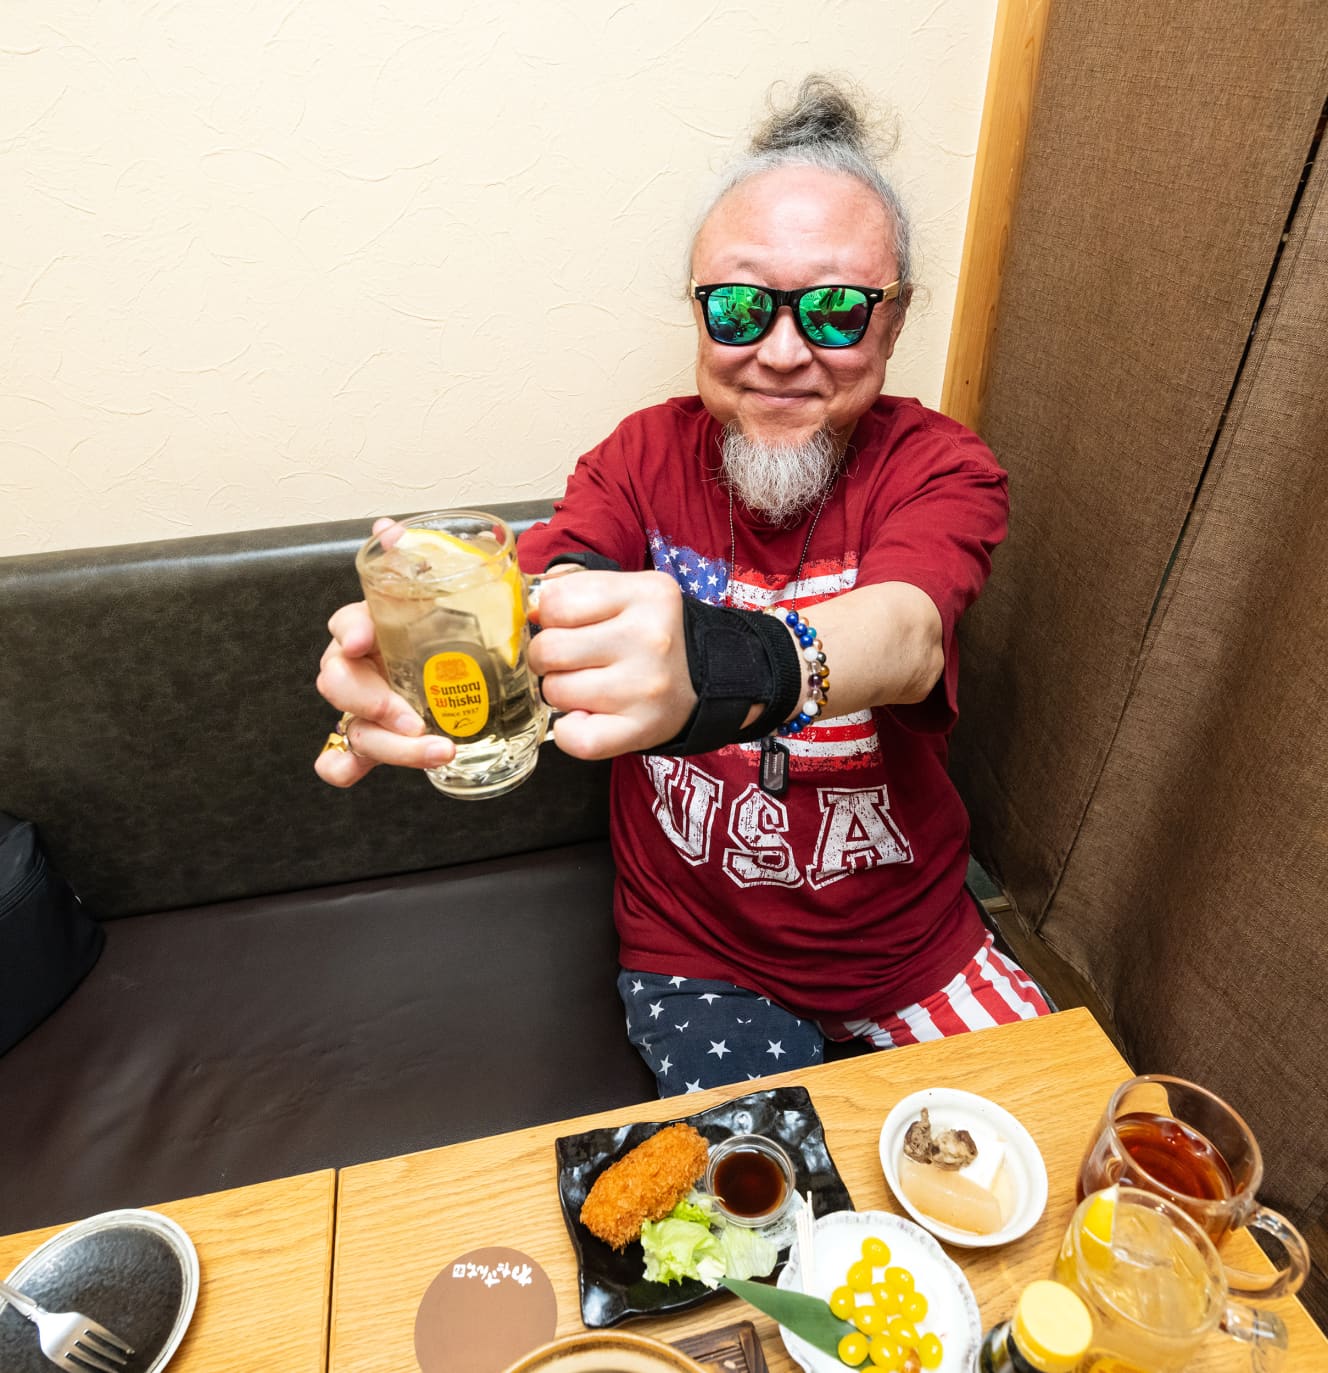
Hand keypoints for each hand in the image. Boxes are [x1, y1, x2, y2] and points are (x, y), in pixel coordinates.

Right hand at [313, 522, 455, 787]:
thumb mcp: (439, 594)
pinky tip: (350, 774)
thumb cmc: (443, 628)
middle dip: (372, 701)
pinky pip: (341, 759)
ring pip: (353, 727)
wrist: (462, 662)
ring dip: (388, 745)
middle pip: (339, 683)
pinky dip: (341, 768)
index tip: (364, 639)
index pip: (348, 623)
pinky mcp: (372, 740)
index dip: (352, 630)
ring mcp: (361, 707)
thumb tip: (386, 529)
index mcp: (371, 629)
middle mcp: (357, 668)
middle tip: (412, 718)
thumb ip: (414, 562)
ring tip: (436, 750)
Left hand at [530, 570, 696, 758]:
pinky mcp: (639, 730)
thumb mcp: (629, 594)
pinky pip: (571, 737)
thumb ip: (577, 589)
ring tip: (587, 685)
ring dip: (560, 690)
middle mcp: (649, 638)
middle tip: (570, 660)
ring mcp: (644, 688)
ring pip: (555, 691)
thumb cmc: (653, 634)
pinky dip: (568, 731)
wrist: (708, 679)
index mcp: (647, 594)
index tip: (567, 625)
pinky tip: (587, 717)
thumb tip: (528, 609)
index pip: (555, 602)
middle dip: (547, 657)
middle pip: (548, 649)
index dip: (549, 616)